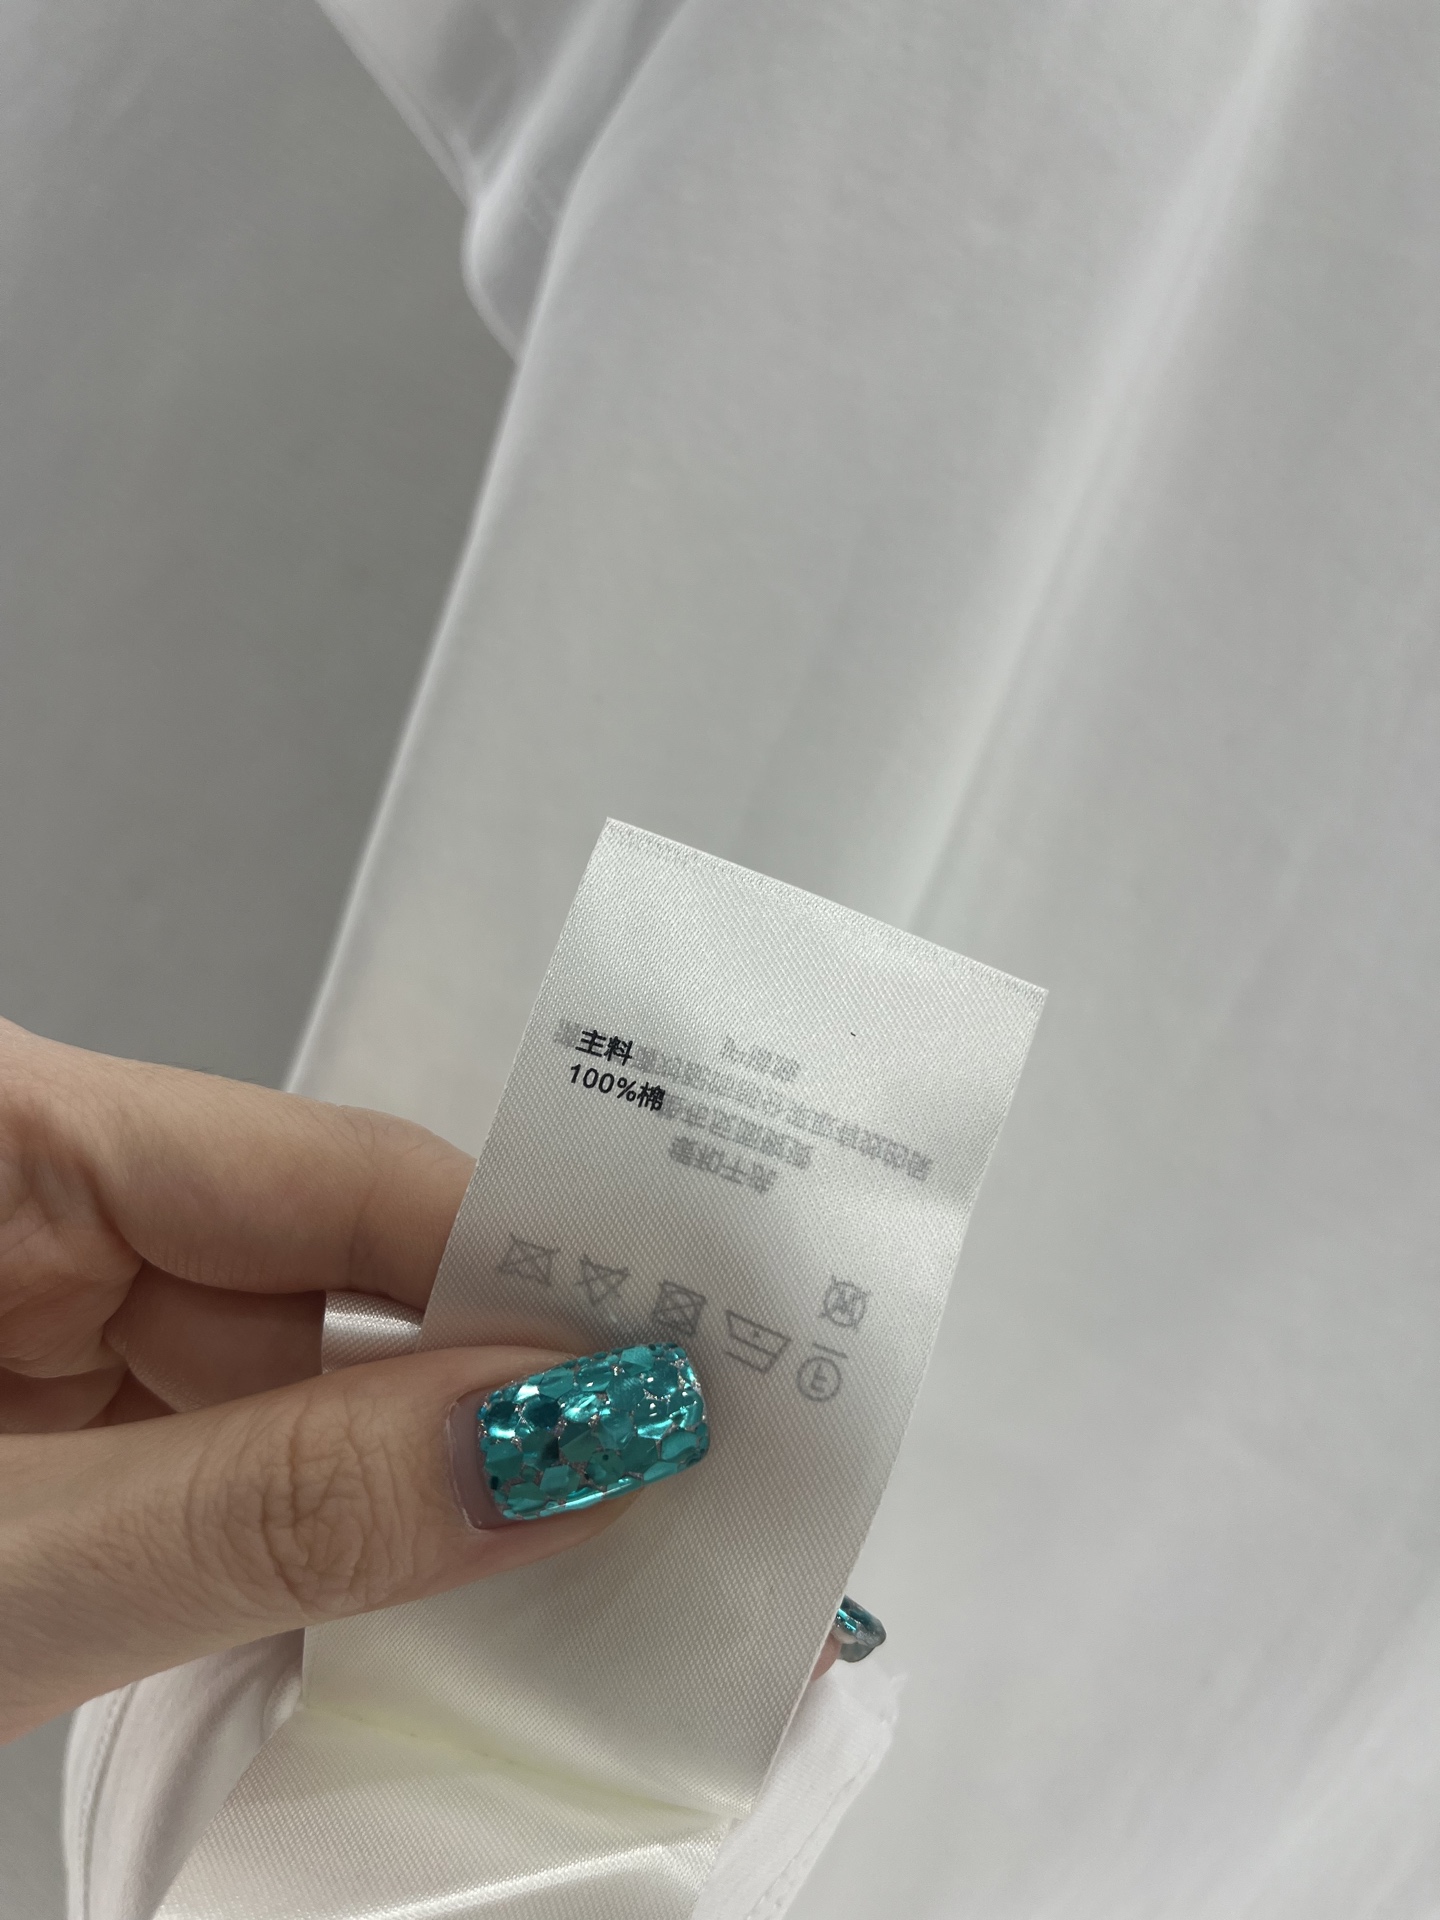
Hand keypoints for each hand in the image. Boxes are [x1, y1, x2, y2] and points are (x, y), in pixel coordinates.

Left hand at [0, 1020, 627, 1740]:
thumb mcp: (7, 1573)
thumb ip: (273, 1507)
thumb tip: (550, 1444)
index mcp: (10, 1136)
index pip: (337, 1170)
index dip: (523, 1270)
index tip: (678, 1367)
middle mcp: (35, 1195)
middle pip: (332, 1271)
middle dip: (483, 1399)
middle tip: (664, 1492)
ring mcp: (33, 1305)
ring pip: (286, 1374)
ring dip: (399, 1488)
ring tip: (572, 1576)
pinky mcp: (37, 1407)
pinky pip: (218, 1440)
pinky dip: (303, 1526)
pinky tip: (410, 1594)